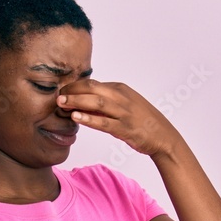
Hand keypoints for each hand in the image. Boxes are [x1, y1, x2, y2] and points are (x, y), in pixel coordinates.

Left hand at [57, 79, 182, 158]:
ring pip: (97, 102)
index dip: (74, 86)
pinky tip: (76, 117)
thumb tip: (83, 103)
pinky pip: (104, 122)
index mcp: (120, 89)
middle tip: (57, 96)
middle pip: (92, 88)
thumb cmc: (142, 121)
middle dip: (72, 91)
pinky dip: (89, 119)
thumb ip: (105, 103)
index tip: (62, 91)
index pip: (92, 83)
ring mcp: (124, 113)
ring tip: (61, 104)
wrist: (163, 136)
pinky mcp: (126, 128)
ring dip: (77, 102)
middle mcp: (122, 97)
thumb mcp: (123, 105)